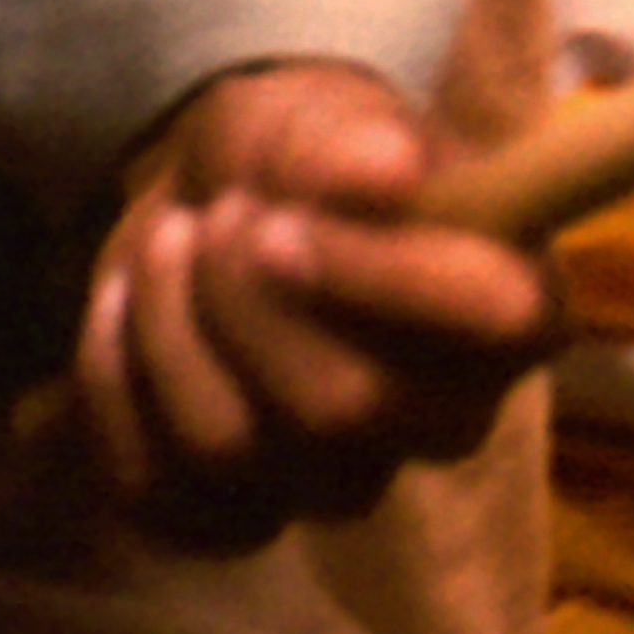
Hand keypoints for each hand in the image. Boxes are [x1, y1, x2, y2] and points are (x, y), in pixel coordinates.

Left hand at [68, 61, 559, 546]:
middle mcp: (449, 419)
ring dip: (167, 328)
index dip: (382, 279)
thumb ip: (353, 141)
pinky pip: (158, 492)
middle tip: (215, 215)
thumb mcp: (324, 117)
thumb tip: (387, 173)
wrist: (222, 208)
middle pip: (343, 408)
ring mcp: (345, 480)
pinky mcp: (242, 517)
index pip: (500, 325)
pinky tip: (123, 312)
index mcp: (518, 312)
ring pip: (231, 449)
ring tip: (162, 240)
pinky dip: (115, 391)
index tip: (278, 221)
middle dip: (243, 301)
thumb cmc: (307, 161)